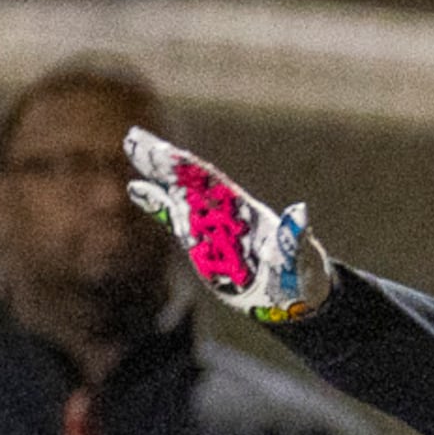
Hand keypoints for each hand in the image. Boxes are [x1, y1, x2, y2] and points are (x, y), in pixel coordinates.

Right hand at [124, 127, 331, 322]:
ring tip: (132, 147)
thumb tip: (301, 212)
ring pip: (179, 194)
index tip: (164, 153)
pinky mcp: (201, 245)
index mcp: (244, 213)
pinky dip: (157, 204)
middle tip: (134, 136)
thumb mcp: (299, 260)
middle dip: (164, 161)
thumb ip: (294, 239)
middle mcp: (224, 213)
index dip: (189, 169)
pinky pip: (175, 220)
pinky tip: (136, 187)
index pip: (212, 184)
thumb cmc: (302, 277)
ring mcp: (210, 226)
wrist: (295, 298)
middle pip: (190, 180)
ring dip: (156, 173)